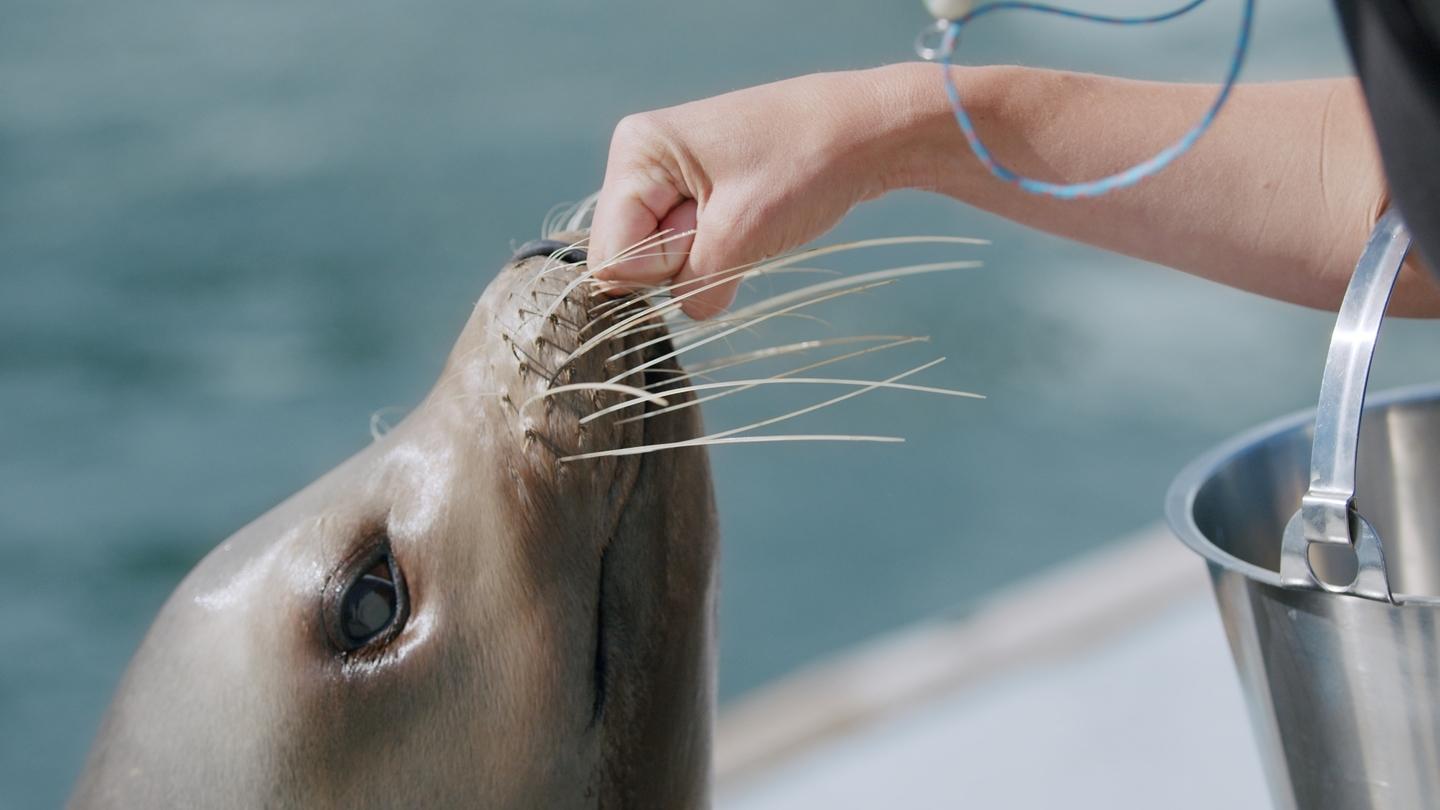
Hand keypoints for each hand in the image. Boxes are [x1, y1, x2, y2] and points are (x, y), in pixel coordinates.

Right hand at [590, 67, 925, 317]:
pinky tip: (752, 219)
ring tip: (748, 216)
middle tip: (734, 224)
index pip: (611, 255)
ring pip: (661, 257)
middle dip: (680, 261)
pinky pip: (689, 247)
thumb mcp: (740, 237)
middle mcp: (641, 159)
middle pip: (629, 256)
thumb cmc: (806, 167)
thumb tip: (687, 311)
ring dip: (706, 258)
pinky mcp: (698, 192)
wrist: (870, 133)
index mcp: (636, 151)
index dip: (662, 265)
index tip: (711, 229)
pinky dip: (721, 251)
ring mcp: (669, 175)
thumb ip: (694, 288)